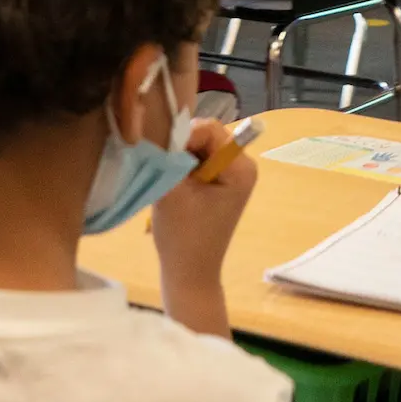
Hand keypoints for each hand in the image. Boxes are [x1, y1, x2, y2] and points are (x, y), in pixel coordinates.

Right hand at [149, 117, 254, 336]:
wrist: (189, 274)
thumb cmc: (182, 236)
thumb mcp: (172, 190)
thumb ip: (168, 156)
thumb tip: (157, 126)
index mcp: (240, 167)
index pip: (210, 128)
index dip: (182, 135)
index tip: (164, 156)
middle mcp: (243, 165)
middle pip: (206, 134)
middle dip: (181, 147)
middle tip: (164, 169)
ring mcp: (233, 174)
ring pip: (199, 145)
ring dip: (179, 157)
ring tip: (168, 180)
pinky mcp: (220, 182)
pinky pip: (199, 159)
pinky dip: (182, 166)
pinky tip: (173, 185)